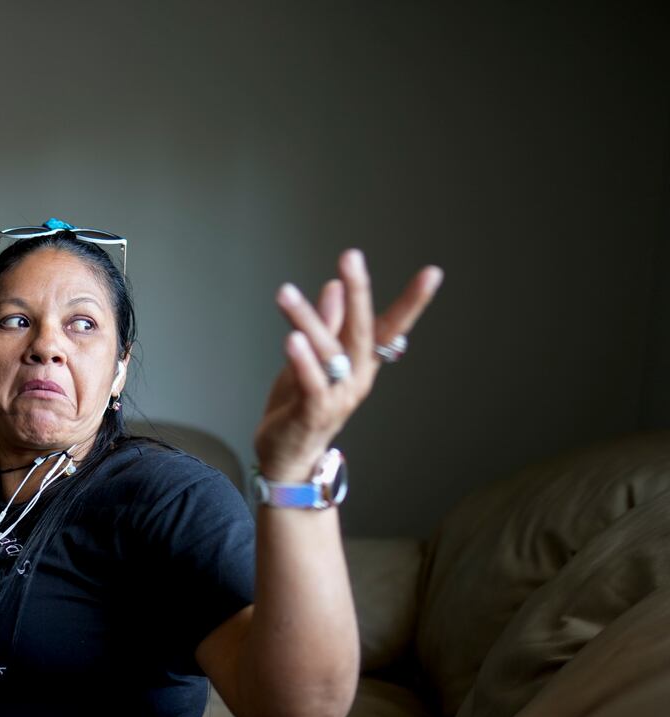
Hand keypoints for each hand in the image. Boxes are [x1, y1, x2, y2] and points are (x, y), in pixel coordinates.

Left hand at [254, 249, 442, 480]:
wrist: (285, 457)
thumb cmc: (298, 408)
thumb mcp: (310, 361)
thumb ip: (324, 326)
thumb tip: (333, 286)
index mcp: (360, 364)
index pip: (389, 327)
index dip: (411, 302)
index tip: (433, 273)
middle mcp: (356, 378)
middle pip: (362, 331)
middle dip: (358, 292)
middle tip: (351, 257)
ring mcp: (338, 397)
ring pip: (329, 351)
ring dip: (307, 319)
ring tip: (285, 293)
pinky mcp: (314, 413)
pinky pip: (312, 383)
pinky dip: (303, 360)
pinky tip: (291, 338)